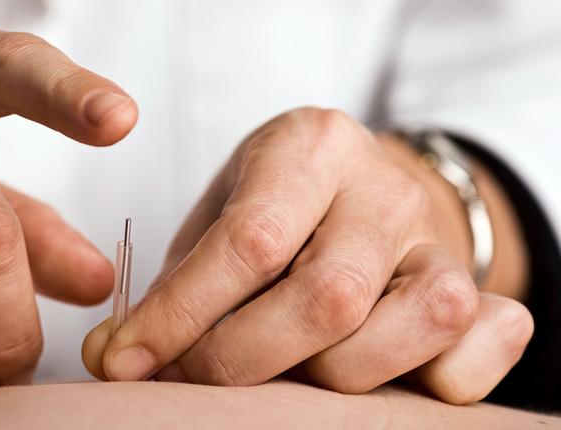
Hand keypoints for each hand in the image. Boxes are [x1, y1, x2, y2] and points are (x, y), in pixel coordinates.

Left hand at [82, 107, 531, 403]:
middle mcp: (385, 191)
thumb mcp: (218, 218)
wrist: (356, 188)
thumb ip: (178, 284)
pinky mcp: (477, 291)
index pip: (248, 241)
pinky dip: (436, 381)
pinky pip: (484, 348)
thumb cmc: (273, 207)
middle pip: (326, 298)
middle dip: (239, 360)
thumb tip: (115, 360)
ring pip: (404, 332)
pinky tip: (380, 376)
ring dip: (323, 378)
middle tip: (186, 378)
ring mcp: (438, 243)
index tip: (122, 362)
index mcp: (312, 147)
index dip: (178, 315)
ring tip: (275, 371)